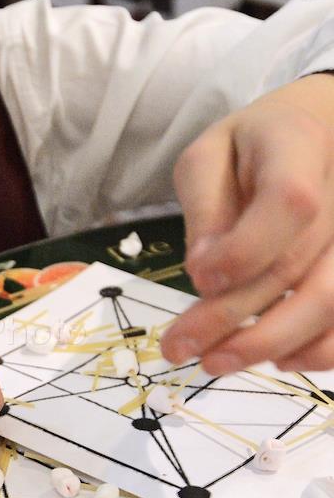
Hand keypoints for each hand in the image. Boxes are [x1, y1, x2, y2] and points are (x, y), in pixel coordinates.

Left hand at [162, 75, 333, 372]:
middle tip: (179, 348)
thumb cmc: (252, 149)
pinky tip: (276, 359)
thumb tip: (203, 272)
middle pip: (299, 265)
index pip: (289, 202)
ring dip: (270, 343)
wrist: (317, 136)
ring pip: (331, 301)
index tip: (197, 280)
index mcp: (300, 147)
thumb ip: (206, 208)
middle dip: (232, 317)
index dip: (244, 250)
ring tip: (216, 361)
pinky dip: (317, 351)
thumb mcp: (210, 158)